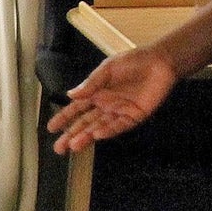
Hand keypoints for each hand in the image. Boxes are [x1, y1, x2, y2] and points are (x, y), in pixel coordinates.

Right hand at [49, 47, 178, 152]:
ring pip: (98, 127)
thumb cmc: (133, 62)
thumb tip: (70, 94)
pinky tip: (96, 135)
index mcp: (96, 92)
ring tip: (73, 146)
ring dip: (86, 137)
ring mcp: (118, 112)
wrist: (160, 63)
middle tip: (59, 148)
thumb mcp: (108, 68)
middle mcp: (105, 105)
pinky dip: (107, 131)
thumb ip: (91, 83)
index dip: (64, 118)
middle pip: (85, 123)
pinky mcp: (133, 117)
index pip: (76, 108)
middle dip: (71, 135)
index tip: (51, 129)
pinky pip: (118, 126)